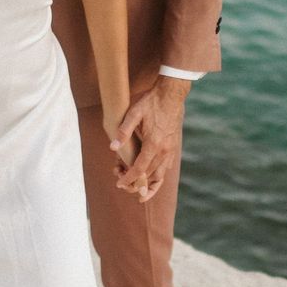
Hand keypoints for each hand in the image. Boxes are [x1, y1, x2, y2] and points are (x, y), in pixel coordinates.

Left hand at [113, 81, 183, 202]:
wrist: (172, 94)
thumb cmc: (151, 102)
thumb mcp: (134, 112)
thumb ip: (124, 130)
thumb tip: (112, 147)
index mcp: (153, 144)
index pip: (139, 169)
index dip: (128, 179)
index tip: (119, 183)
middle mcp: (164, 151)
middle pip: (149, 176)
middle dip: (135, 182)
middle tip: (120, 180)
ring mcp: (170, 150)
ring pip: (161, 175)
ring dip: (150, 185)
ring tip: (140, 192)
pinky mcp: (173, 147)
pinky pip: (166, 168)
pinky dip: (158, 176)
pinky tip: (151, 176)